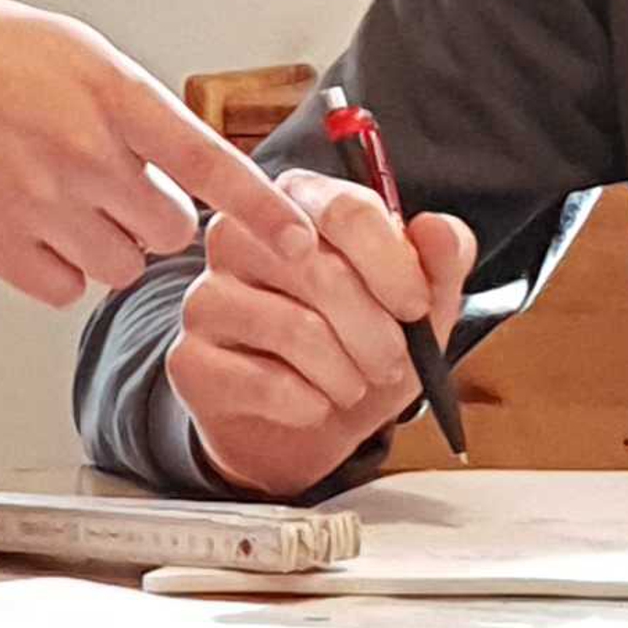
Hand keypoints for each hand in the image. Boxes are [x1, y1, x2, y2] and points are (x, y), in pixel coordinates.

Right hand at [0, 0, 316, 305]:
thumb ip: (126, 102)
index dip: (263, 211)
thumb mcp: (69, 47)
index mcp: (110, 94)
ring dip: (107, 246)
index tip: (303, 241)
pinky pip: (63, 288)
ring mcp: (40, 204)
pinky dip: (58, 270)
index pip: (211, 164)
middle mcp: (85, 153)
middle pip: (169, 230)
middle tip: (115, 188)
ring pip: (120, 267)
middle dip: (154, 218)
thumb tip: (170, 151)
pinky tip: (32, 229)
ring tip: (64, 203)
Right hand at [165, 168, 477, 496]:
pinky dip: (309, 404)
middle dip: (376, 331)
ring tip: (354, 385)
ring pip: (296, 330)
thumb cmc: (360, 347)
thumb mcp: (417, 309)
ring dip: (347, 374)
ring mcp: (205, 296)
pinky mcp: (188, 359)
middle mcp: (237, 236)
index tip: (416, 307)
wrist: (306, 425)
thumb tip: (438, 230)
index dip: (392, 262)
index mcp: (294, 202)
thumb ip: (439, 263)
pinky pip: (265, 382)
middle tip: (393, 364)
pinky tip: (314, 404)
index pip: (344, 208)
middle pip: (320, 269)